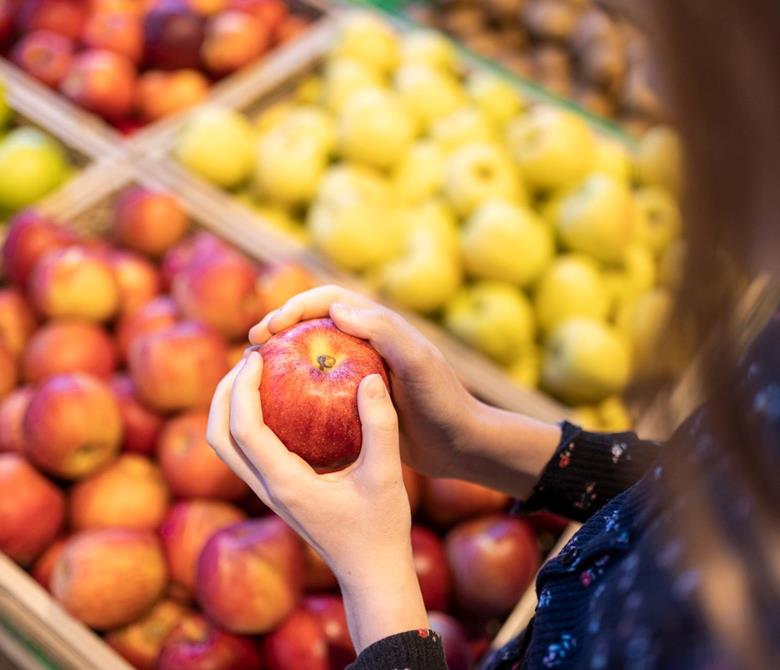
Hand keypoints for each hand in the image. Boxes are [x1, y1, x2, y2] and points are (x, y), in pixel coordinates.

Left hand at [206, 351, 427, 652]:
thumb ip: (380, 424)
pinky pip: (246, 451)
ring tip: (254, 373)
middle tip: (249, 357)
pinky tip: (278, 400)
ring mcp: (269, 492)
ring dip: (229, 406)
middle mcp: (268, 488)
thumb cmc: (381, 529)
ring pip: (225, 446)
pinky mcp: (277, 492)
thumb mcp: (387, 474)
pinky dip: (247, 420)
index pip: (244, 429)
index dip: (243, 387)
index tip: (259, 354)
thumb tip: (370, 376)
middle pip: (218, 436)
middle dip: (225, 392)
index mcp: (286, 483)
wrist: (371, 573)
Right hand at [249, 285, 478, 479]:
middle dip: (279, 328)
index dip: (294, 306)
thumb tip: (335, 310)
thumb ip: (384, 332)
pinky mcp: (357, 400)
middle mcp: (366, 343)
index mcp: (378, 325)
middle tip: (251, 350)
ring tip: (255, 376)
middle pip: (312, 323)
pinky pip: (319, 389)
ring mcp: (359, 372)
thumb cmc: (442, 401)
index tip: (268, 328)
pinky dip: (296, 392)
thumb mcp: (417, 363)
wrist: (460, 444)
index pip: (327, 300)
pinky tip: (278, 411)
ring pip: (312, 356)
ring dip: (283, 359)